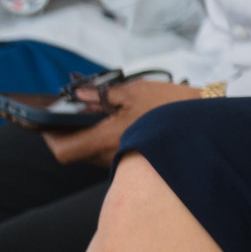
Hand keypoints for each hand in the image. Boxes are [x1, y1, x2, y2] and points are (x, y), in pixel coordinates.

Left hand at [44, 79, 202, 166]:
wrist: (207, 124)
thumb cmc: (171, 106)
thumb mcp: (134, 91)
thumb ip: (102, 94)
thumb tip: (77, 95)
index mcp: (107, 140)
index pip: (62, 150)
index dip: (48, 136)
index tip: (43, 120)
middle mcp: (111, 156)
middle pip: (76, 151)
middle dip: (67, 130)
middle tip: (65, 108)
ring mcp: (123, 160)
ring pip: (92, 150)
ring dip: (86, 132)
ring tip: (88, 109)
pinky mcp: (135, 157)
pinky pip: (109, 149)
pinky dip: (102, 134)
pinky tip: (111, 117)